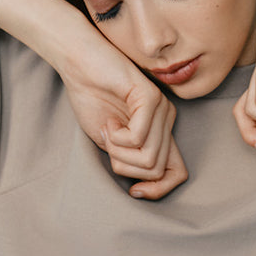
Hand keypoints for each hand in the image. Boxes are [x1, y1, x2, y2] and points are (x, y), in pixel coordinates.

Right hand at [57, 33, 187, 199]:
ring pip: (149, 158)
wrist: (78, 63)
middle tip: (108, 141)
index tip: (133, 192)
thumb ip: (131, 162)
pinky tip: (109, 121)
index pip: (177, 173)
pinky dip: (117, 137)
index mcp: (161, 131)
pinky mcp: (151, 98)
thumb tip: (144, 188)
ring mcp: (163, 108)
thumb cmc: (91, 99)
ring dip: (119, 152)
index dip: (159, 190)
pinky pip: (138, 137)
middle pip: (156, 170)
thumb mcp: (112, 143)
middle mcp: (168, 120)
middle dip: (125, 165)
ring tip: (109, 130)